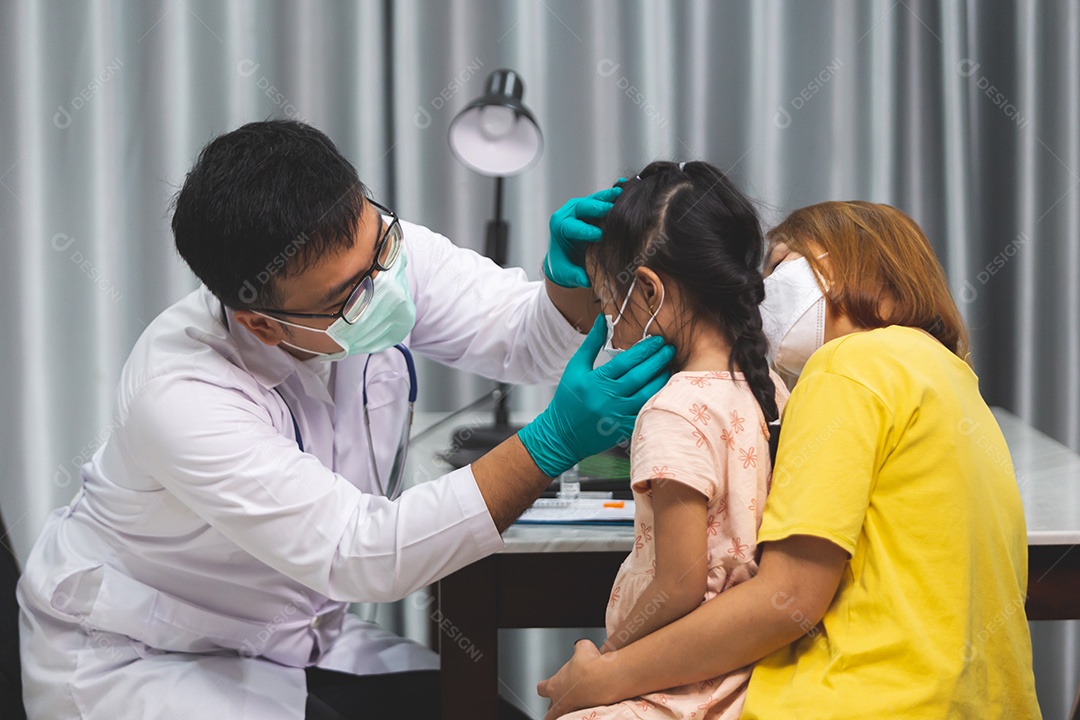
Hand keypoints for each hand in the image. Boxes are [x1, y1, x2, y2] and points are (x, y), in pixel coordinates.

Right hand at [518, 315, 673, 477]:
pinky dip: (656, 400)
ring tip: (669, 366)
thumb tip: (604, 318)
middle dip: (658, 360)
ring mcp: (616, 415)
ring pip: (646, 394)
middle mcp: (607, 398)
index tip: (658, 340)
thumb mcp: (576, 367)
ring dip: (661, 379)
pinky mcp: (622, 429)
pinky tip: (664, 389)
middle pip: (639, 376)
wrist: (561, 434)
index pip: (626, 361)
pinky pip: (644, 412)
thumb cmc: (568, 397)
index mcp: (595, 381)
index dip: (644, 349)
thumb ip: (591, 343)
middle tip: (670, 348)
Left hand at [537, 639, 615, 719]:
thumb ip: (579, 649)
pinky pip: (581, 718)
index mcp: (555, 685)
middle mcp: (560, 701)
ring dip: (566, 715)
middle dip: (553, 709)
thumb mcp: (584, 648)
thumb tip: (581, 646)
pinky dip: (584, 715)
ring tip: (573, 712)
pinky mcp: (586, 717)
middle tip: (560, 705)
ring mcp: (572, 712)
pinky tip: (592, 707)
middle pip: (550, 711)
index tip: (547, 686)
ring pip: (562, 719)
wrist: (605, 678)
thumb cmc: (590, 665)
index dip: (544, 687)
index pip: (542, 688)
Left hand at [543, 186, 621, 287]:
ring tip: (620, 194)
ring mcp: (581, 208)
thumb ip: (575, 276)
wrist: (566, 258)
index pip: (569, 225)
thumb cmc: (565, 265)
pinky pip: (602, 197)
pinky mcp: (592, 207)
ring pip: (593, 199)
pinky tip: (624, 185)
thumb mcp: (567, 273)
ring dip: (607, 196)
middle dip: (595, 208)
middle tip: (610, 210)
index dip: (583, 230)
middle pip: (581, 206)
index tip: (597, 235)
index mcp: (559, 227)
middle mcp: (568, 213)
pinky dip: (612, 192)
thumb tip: (585, 280)